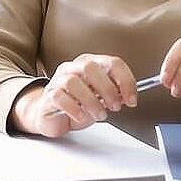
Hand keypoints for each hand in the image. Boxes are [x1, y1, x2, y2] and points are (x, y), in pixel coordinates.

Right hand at [11, 53, 143, 137]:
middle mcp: (73, 68)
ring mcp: (58, 80)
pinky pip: (60, 97)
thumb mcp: (100, 99)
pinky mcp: (49, 96)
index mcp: (90, 64)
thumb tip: (127, 96)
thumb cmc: (78, 105)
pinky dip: (74, 108)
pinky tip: (81, 116)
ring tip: (99, 114)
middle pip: (90, 67)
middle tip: (115, 106)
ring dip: (91, 101)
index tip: (131, 99)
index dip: (125, 81)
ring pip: (73, 82)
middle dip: (107, 89)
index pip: (112, 63)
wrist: (52, 117)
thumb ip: (114, 94)